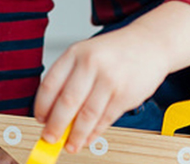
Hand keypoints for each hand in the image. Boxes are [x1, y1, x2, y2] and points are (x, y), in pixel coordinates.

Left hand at [33, 0, 189, 153]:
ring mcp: (109, 79)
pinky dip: (94, 133)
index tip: (40, 119)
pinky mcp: (125, 95)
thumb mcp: (86, 54)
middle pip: (66, 103)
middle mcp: (91, 64)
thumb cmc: (114, 52)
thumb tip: (53, 113)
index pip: (50, 84)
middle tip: (49, 138)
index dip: (42, 106)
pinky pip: (105, 120)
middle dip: (55, 126)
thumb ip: (69, 79)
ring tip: (69, 145)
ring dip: (75, 136)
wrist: (149, 43)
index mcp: (75, 53)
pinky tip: (88, 138)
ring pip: (86, 116)